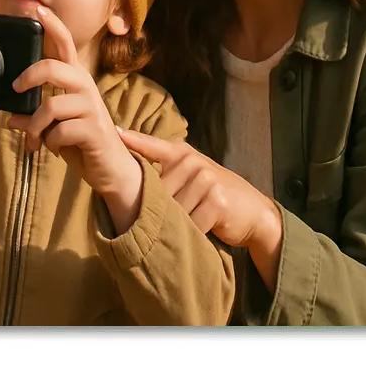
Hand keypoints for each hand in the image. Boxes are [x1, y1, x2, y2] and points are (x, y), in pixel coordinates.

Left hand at [7, 5, 141, 215]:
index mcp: (76, 80)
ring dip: (36, 127)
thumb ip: (35, 118)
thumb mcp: (55, 127)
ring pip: (51, 106)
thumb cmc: (82, 142)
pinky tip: (53, 149)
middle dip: (29, 77)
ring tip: (34, 140)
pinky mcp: (93, 130)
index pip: (66, 45)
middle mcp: (85, 87)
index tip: (36, 10)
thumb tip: (10, 118)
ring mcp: (91, 107)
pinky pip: (59, 132)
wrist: (111, 169)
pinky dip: (49, 143)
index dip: (52, 26)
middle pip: (54, 67)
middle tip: (15, 89)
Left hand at [116, 129, 280, 251]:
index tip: (114, 132)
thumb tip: (126, 176)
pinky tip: (200, 232)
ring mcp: (206, 179)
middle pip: (157, 192)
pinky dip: (193, 234)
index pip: (151, 146)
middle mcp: (192, 161)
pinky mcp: (217, 199)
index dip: (132, 140)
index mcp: (181, 153)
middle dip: (159, 211)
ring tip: (188, 223)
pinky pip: (191, 225)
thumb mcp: (189, 177)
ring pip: (173, 211)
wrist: (251, 210)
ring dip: (178, 225)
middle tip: (170, 219)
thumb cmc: (211, 195)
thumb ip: (163, 172)